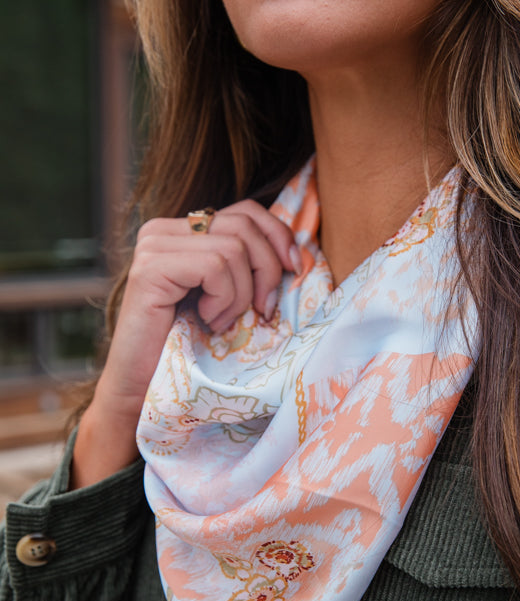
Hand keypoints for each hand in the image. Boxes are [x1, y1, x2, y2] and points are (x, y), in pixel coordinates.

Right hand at [71, 201, 299, 486]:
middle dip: (267, 270)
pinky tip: (208, 322)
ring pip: (233, 248)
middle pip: (244, 225)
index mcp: (182, 231)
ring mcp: (153, 246)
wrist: (142, 389)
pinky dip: (223, 300)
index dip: (277, 235)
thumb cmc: (188, 348)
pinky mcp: (151, 268)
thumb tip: (296, 248)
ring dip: (241, 295)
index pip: (244, 211)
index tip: (293, 269)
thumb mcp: (226, 297)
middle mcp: (162, 230)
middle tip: (262, 310)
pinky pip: (214, 267)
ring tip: (222, 322)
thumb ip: (246, 265)